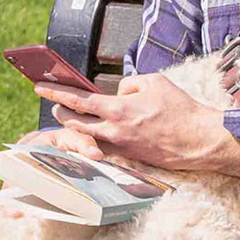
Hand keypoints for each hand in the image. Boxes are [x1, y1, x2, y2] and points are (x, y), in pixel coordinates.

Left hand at [29, 72, 232, 172]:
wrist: (198, 139)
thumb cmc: (179, 108)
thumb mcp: (153, 82)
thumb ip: (129, 84)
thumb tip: (117, 92)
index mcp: (119, 109)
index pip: (78, 100)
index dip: (56, 92)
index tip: (41, 86)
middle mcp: (115, 131)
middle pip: (76, 123)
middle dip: (62, 112)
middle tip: (54, 105)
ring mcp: (121, 147)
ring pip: (87, 137)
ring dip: (76, 128)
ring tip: (71, 118)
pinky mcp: (129, 157)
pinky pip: (104, 147)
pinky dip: (94, 139)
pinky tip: (93, 134)